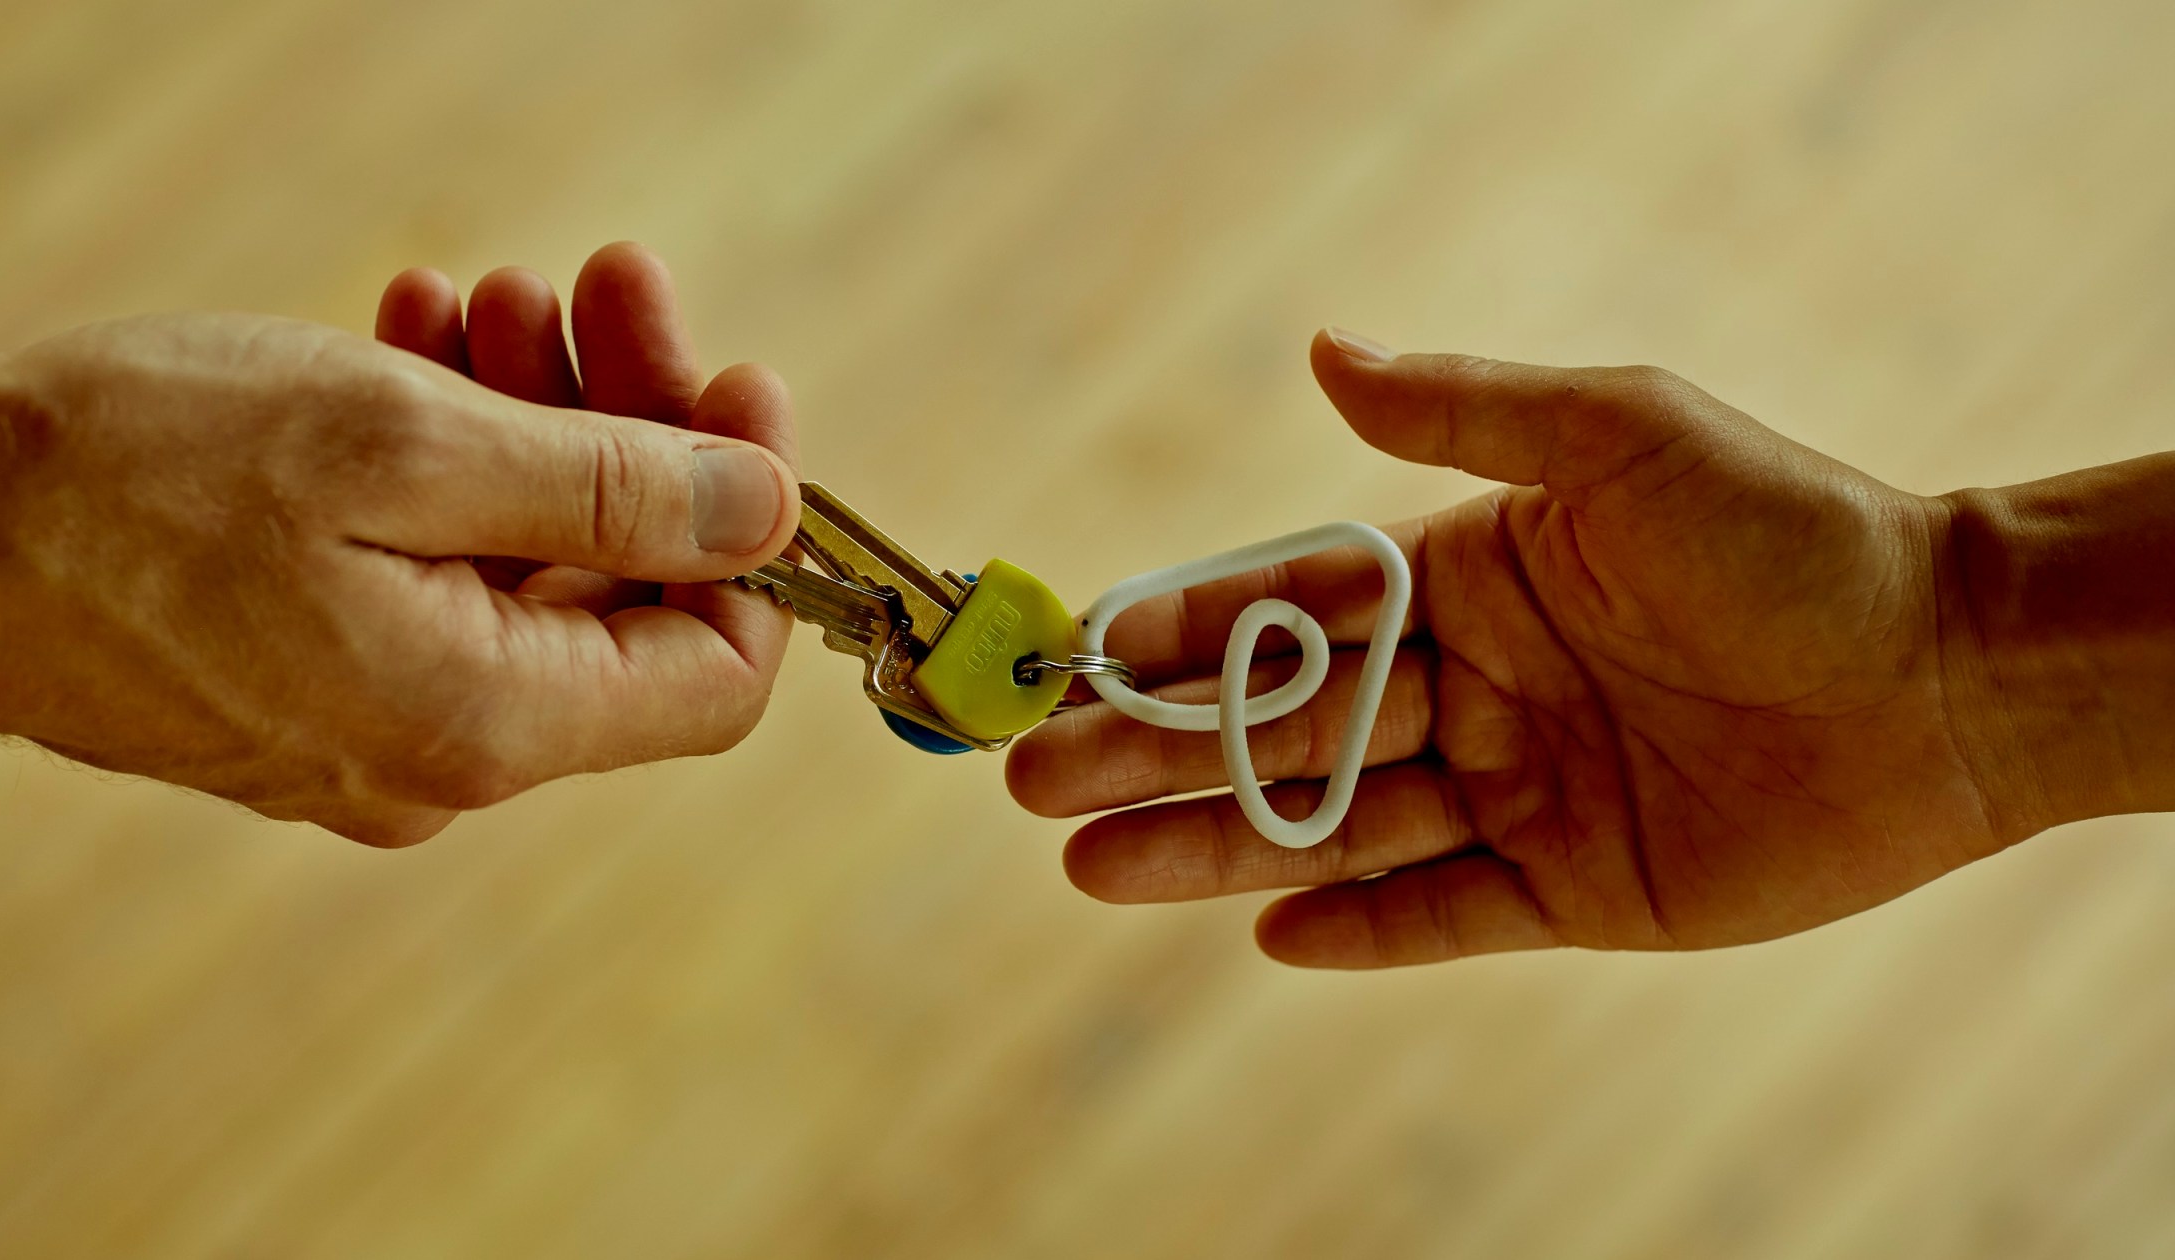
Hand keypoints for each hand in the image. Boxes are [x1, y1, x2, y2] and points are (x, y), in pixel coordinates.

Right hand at [0, 248, 797, 845]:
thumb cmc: (124, 484)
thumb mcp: (398, 443)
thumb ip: (610, 488)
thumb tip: (767, 512)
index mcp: (486, 723)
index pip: (717, 671)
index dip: (752, 529)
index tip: (736, 387)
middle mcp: (443, 756)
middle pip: (621, 595)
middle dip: (630, 424)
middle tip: (599, 286)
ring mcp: (374, 727)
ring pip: (523, 566)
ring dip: (534, 417)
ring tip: (486, 299)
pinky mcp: (312, 683)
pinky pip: (432, 574)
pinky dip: (448, 460)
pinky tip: (416, 343)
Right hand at [1008, 332, 2016, 967]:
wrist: (1948, 675)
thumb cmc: (1788, 532)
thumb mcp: (1621, 435)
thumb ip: (1464, 411)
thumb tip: (1323, 351)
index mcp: (1467, 573)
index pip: (1285, 605)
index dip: (1176, 628)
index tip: (1073, 647)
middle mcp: (1475, 681)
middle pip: (1279, 724)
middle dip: (1152, 747)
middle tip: (1031, 774)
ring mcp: (1519, 788)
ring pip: (1334, 824)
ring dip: (1211, 844)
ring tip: (1089, 863)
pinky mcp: (1577, 887)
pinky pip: (1442, 914)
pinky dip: (1356, 929)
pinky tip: (1261, 933)